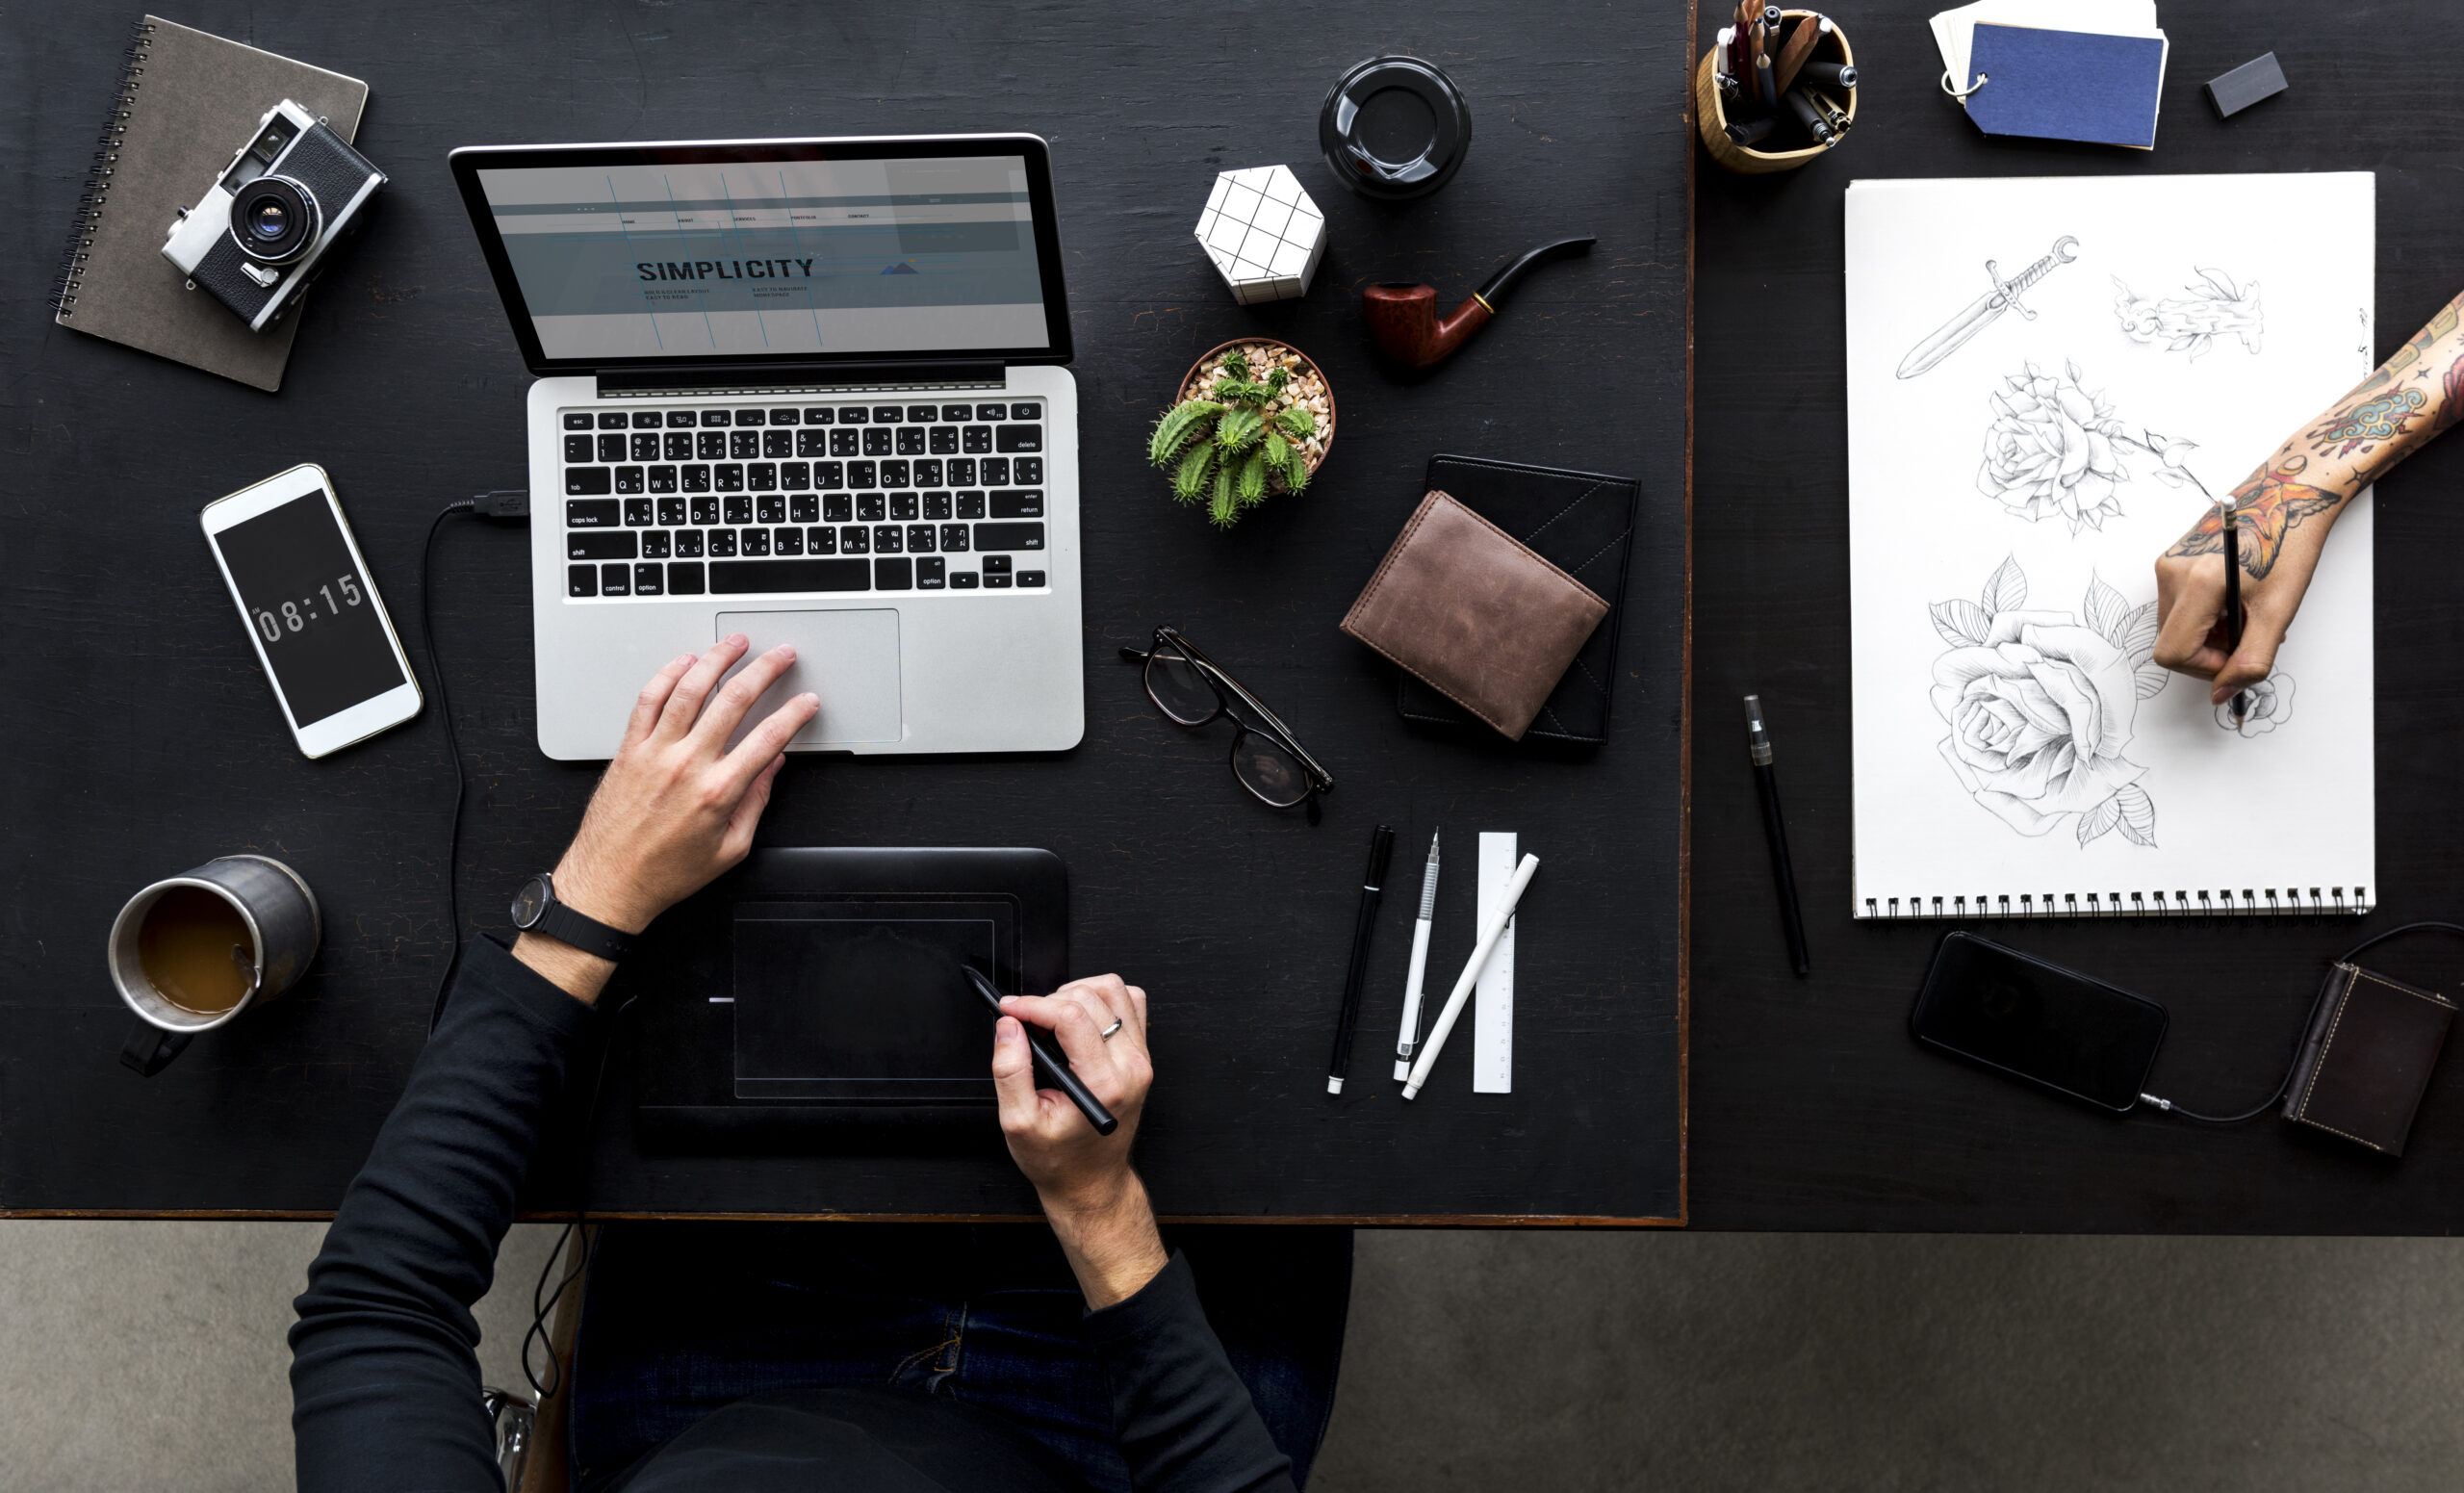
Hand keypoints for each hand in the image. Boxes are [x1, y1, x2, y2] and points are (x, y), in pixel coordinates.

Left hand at [515, 636, 817, 1001]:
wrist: (609, 883)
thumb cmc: (664, 873)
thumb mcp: (729, 850)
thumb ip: (754, 804)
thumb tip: (770, 769)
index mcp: (718, 792)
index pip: (768, 738)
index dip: (795, 714)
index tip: (807, 701)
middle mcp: (686, 765)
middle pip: (735, 700)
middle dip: (766, 671)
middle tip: (782, 656)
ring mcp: (654, 753)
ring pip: (690, 689)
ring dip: (718, 659)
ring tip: (736, 643)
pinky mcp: (629, 750)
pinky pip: (649, 701)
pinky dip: (668, 675)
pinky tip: (684, 663)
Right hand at [993, 975, 1166, 1306]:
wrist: (1090, 1181)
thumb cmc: (1059, 1158)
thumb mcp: (1019, 1123)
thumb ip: (1010, 1071)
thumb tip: (1008, 1026)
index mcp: (1103, 1083)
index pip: (1071, 1015)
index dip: (1032, 1004)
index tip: (1009, 1009)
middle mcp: (1130, 1067)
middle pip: (1091, 997)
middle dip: (1049, 1001)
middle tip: (1026, 1023)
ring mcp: (1140, 1058)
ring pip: (1113, 990)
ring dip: (1077, 994)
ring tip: (1051, 1020)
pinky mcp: (1141, 1054)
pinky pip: (1129, 1003)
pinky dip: (1100, 1001)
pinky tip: (1077, 1022)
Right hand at [2151, 481, 2343, 706]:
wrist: (2287, 494)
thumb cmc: (2288, 545)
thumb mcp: (2278, 611)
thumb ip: (2250, 660)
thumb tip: (2222, 694)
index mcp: (2199, 583)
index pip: (2174, 654)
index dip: (2206, 668)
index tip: (2237, 658)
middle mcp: (2172, 572)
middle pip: (2170, 643)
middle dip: (2209, 651)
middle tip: (2249, 633)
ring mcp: (2167, 563)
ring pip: (2173, 627)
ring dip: (2208, 634)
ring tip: (2245, 613)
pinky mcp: (2169, 559)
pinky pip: (2176, 606)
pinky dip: (2203, 615)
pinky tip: (2233, 598)